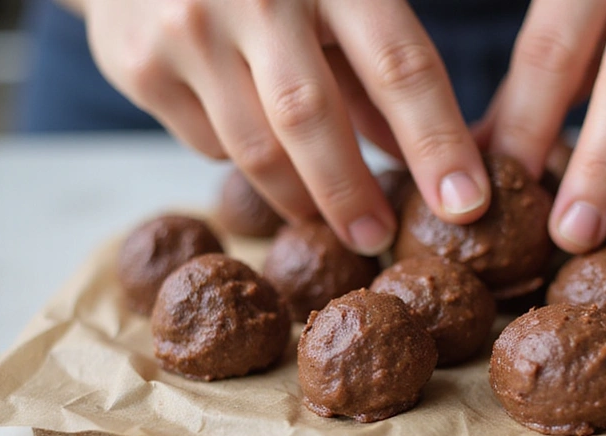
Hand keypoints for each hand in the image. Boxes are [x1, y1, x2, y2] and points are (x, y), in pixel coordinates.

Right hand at [70, 0, 489, 254]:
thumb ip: (381, 71)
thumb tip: (433, 163)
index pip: (401, 66)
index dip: (438, 143)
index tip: (466, 204)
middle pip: (314, 119)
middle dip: (354, 194)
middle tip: (379, 239)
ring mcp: (189, 26)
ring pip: (257, 148)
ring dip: (301, 197)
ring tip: (328, 219)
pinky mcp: (139, 64)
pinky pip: (208, 144)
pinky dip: (242, 158)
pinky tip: (254, 138)